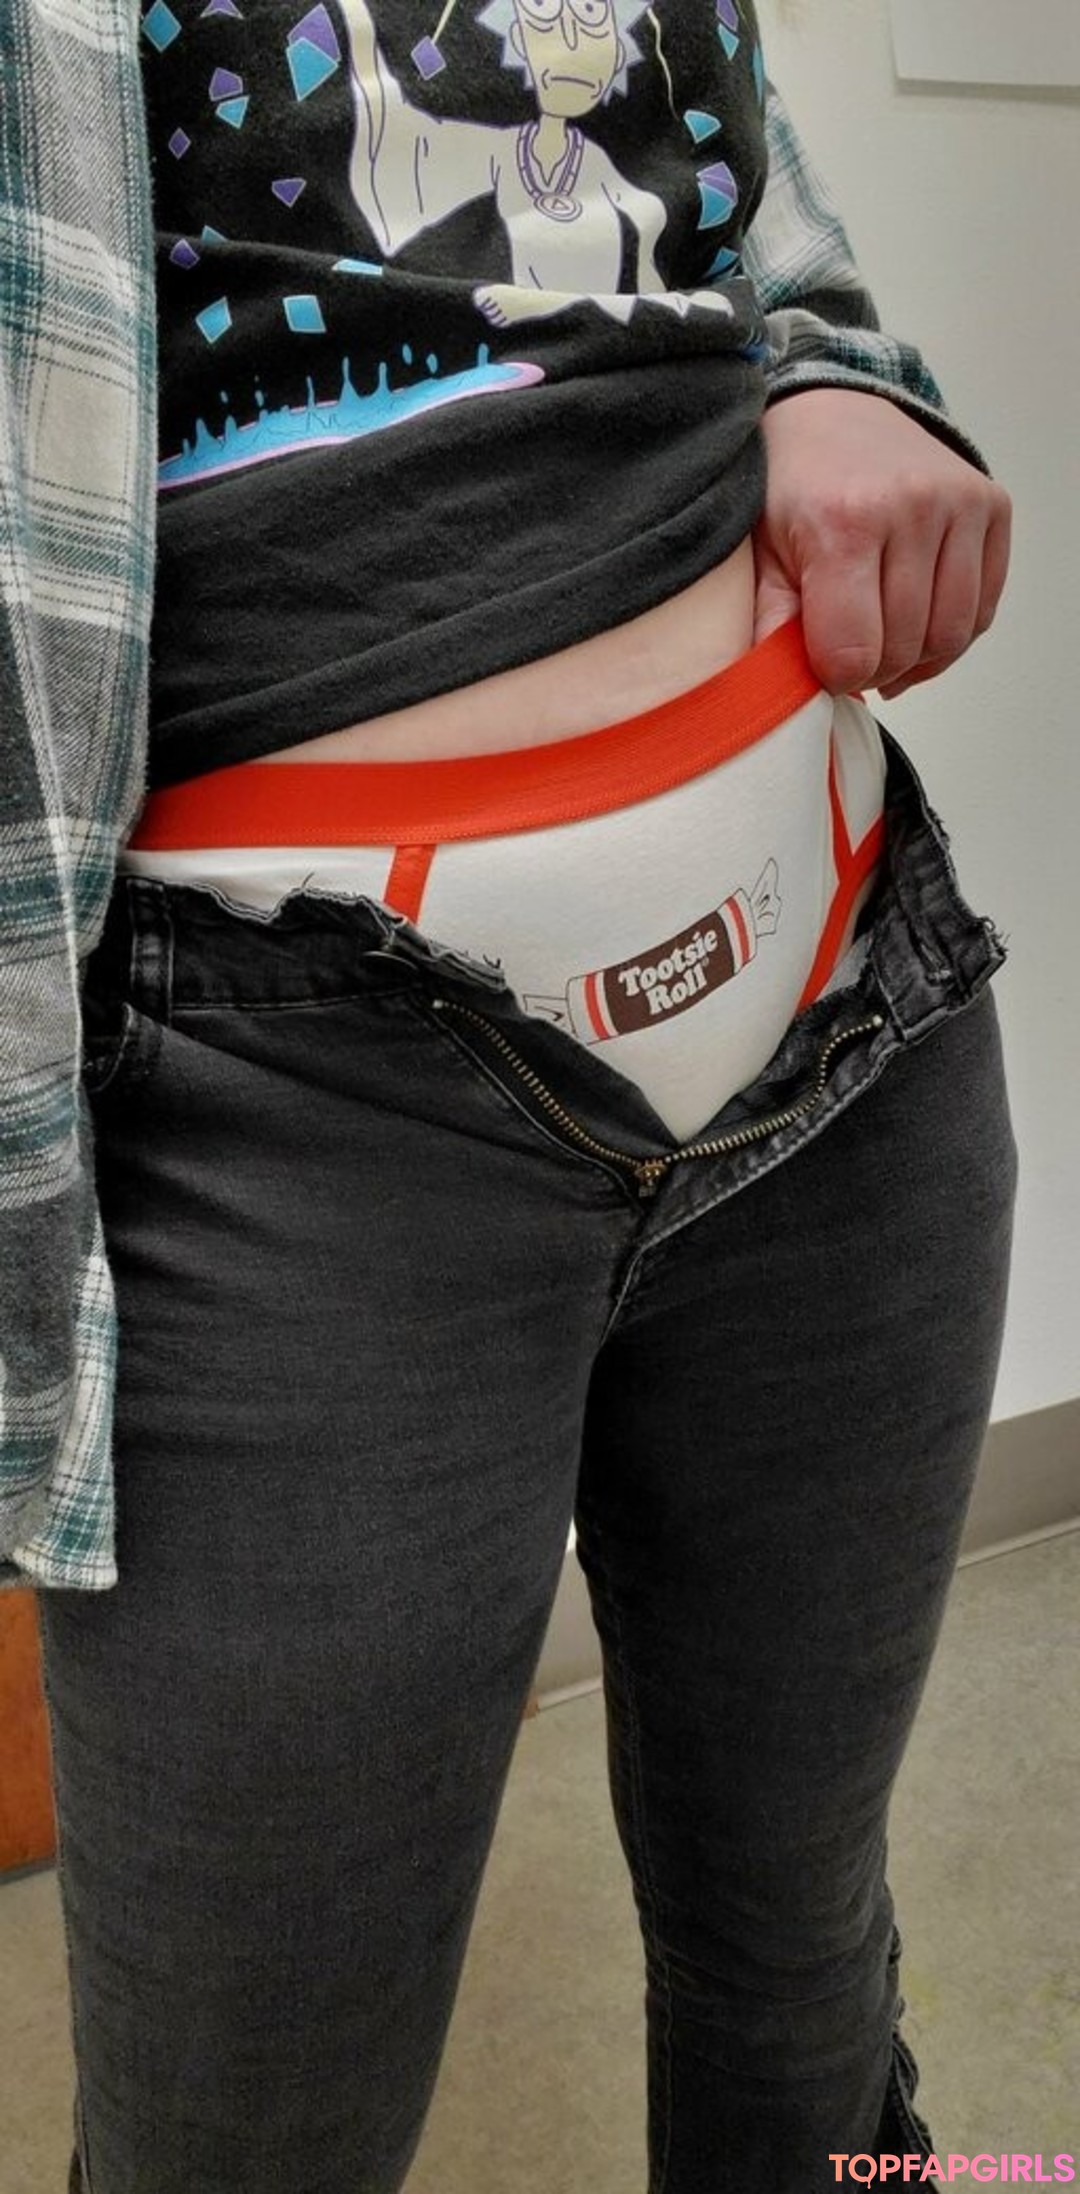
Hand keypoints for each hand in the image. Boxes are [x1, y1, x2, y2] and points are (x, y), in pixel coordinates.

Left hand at [751, 389, 1011, 697]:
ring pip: (950, 634)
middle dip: (874, 670)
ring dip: (916, 661)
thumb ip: (771, 623)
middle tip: (850, 660)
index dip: (836, 677)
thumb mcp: (761, 553)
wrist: (834, 410)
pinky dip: (951, 636)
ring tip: (884, 651)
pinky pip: (982, 608)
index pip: (854, 650)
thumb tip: (778, 694)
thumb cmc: (793, 485)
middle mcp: (911, 507)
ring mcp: (958, 504)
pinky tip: (917, 630)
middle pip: (904, 647)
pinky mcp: (991, 506)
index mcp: (845, 520)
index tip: (823, 668)